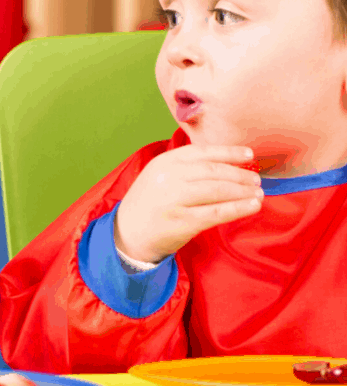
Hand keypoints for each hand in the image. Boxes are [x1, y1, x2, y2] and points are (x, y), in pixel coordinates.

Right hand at [114, 144, 263, 263]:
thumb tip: (226, 162)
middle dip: (240, 174)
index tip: (249, 154)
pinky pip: (217, 213)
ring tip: (259, 193)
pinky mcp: (182, 222)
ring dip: (243, 191)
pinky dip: (238, 208)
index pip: (203, 152)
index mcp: (165, 161)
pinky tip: (253, 206)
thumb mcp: (160, 175)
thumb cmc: (150, 204)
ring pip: (218, 190)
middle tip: (257, 179)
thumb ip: (186, 167)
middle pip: (214, 171)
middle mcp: (169, 177)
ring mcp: (175, 199)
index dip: (229, 152)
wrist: (126, 233)